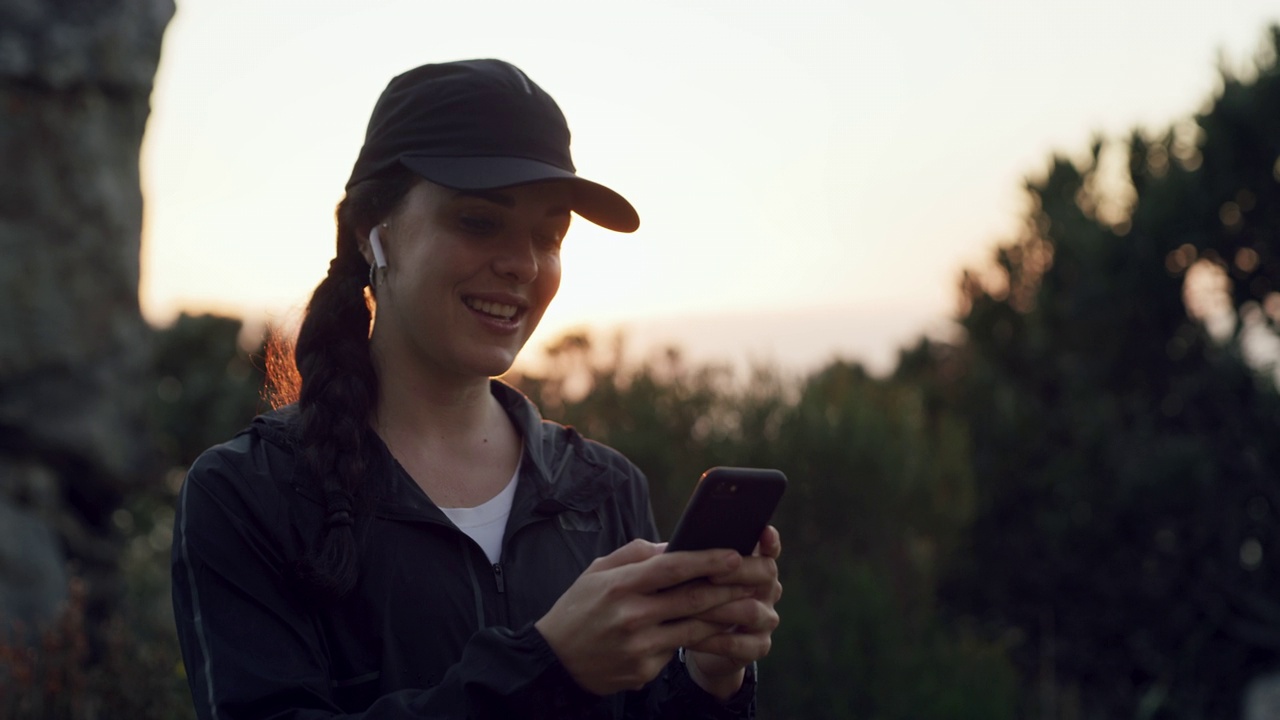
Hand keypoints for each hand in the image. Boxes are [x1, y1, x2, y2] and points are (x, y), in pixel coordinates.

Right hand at [535, 539, 754, 695]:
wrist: (553, 661)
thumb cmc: (578, 608)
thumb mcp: (597, 572)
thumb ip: (636, 555)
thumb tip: (675, 546)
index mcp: (619, 586)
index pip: (672, 568)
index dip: (706, 560)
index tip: (734, 553)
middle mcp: (631, 617)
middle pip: (692, 600)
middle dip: (729, 589)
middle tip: (755, 580)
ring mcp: (639, 648)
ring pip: (694, 630)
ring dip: (725, 617)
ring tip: (749, 606)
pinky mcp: (643, 671)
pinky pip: (676, 651)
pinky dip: (691, 639)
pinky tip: (707, 631)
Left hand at [684, 525, 782, 700]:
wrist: (702, 641)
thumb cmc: (696, 596)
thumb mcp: (695, 574)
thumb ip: (694, 558)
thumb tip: (669, 548)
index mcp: (756, 565)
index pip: (770, 548)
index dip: (770, 541)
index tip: (764, 531)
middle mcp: (768, 589)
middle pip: (766, 573)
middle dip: (738, 572)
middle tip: (711, 574)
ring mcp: (766, 618)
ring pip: (751, 611)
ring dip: (719, 610)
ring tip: (690, 609)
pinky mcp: (758, 645)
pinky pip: (739, 644)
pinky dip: (712, 640)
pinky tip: (690, 638)